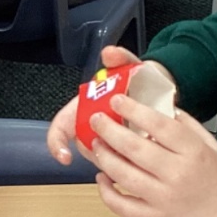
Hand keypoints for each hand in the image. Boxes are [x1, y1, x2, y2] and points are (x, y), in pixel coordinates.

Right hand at [46, 45, 147, 165]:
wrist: (159, 88)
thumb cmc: (137, 80)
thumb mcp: (129, 64)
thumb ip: (119, 57)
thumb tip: (110, 53)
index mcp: (85, 108)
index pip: (60, 128)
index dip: (57, 143)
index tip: (65, 156)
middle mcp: (93, 127)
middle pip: (85, 147)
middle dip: (98, 149)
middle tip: (118, 141)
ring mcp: (109, 140)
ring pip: (105, 158)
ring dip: (117, 155)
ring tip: (137, 140)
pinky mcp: (127, 150)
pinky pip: (125, 162)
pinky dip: (133, 159)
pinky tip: (146, 149)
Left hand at [87, 92, 216, 216]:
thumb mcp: (215, 149)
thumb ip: (189, 127)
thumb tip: (165, 107)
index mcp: (194, 153)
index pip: (159, 125)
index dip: (135, 110)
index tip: (118, 100)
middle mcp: (176, 175)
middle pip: (134, 148)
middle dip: (109, 130)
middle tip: (96, 119)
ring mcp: (162, 199)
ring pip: (123, 175)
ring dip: (104, 157)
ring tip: (96, 144)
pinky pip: (122, 206)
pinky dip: (106, 192)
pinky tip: (101, 178)